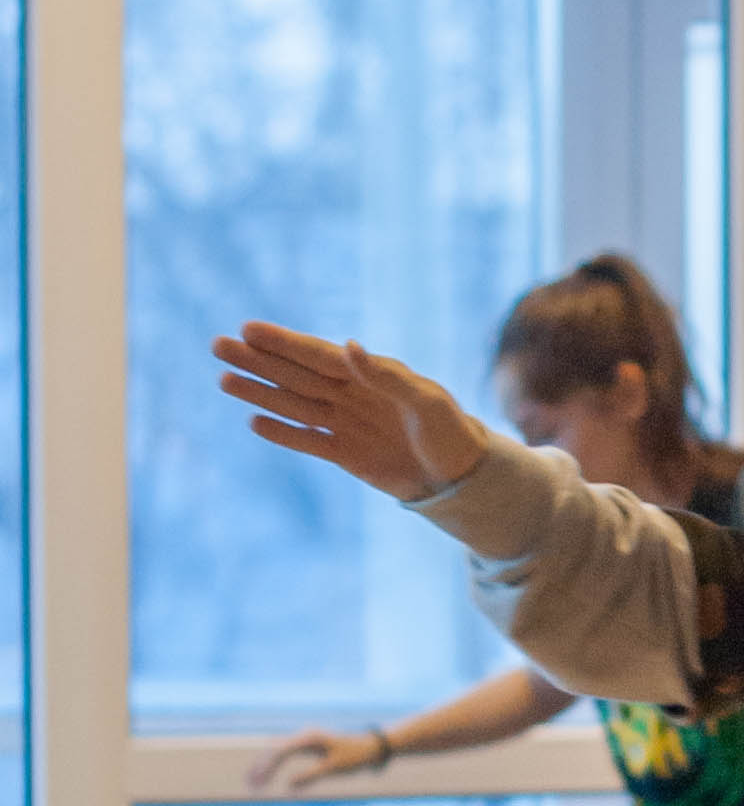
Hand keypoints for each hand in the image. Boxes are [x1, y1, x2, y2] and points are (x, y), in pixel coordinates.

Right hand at [212, 321, 488, 501]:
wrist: (463, 477)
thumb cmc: (451, 432)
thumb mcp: (426, 402)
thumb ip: (386, 376)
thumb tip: (348, 346)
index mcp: (369, 374)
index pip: (317, 354)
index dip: (283, 342)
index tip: (248, 329)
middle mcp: (350, 394)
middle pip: (295, 374)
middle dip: (257, 360)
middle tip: (218, 345)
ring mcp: (345, 423)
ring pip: (293, 404)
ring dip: (260, 392)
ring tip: (224, 379)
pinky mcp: (346, 454)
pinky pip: (308, 440)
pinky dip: (283, 433)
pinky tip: (254, 422)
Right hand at [248, 726, 386, 792]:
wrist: (371, 748)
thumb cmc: (355, 757)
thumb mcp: (334, 769)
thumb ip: (311, 776)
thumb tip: (289, 785)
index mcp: (309, 739)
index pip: (281, 752)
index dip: (267, 767)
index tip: (257, 780)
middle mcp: (305, 736)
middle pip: (275, 750)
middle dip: (261, 766)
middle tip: (249, 783)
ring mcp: (305, 740)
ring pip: (278, 752)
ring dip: (266, 765)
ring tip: (253, 781)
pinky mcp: (308, 746)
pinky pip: (286, 754)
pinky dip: (276, 764)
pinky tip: (267, 775)